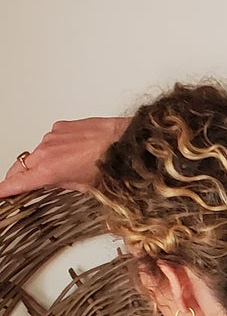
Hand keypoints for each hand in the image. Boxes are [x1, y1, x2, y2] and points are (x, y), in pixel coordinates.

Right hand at [0, 116, 128, 198]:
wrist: (126, 141)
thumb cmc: (110, 164)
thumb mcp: (86, 186)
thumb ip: (63, 184)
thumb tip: (53, 183)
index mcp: (49, 170)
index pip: (18, 182)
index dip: (6, 189)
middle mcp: (46, 151)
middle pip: (23, 166)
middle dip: (24, 176)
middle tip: (30, 184)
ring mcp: (52, 136)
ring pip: (38, 152)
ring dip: (45, 160)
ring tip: (67, 166)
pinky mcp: (60, 126)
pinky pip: (51, 140)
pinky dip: (57, 147)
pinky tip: (74, 152)